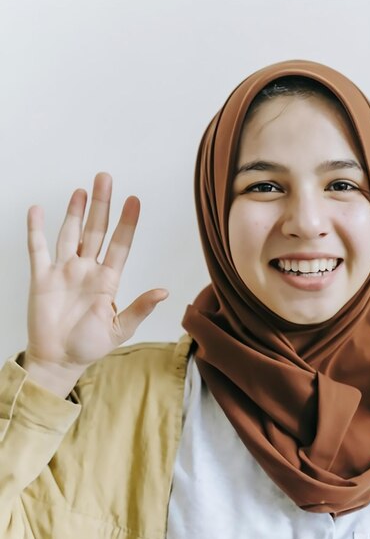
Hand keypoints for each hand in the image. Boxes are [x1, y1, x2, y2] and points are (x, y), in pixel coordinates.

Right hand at [23, 172, 167, 396]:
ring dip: (75, 211)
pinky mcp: (41, 278)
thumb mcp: (120, 329)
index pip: (120, 244)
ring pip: (70, 233)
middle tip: (106, 179)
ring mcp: (64, 271)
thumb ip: (139, 308)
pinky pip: (37, 248)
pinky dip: (35, 229)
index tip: (134, 200)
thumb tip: (164, 292)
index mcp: (108, 280)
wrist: (59, 360)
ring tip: (82, 189)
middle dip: (101, 205)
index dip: (127, 223)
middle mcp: (87, 269)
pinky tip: (37, 210)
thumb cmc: (90, 346)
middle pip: (96, 230)